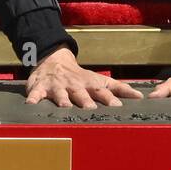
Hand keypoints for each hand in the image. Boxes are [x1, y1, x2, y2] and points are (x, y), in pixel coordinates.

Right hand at [25, 47, 142, 108]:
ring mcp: (57, 87)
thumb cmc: (80, 76)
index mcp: (89, 85)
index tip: (117, 106)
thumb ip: (119, 89)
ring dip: (62, 99)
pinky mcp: (40, 88)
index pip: (102, 91)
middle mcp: (74, 86)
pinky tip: (30, 104)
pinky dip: (33, 98)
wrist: (54, 61)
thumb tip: (140, 97)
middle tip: (90, 109)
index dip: (110, 98)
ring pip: (60, 94)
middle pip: (81, 93)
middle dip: (85, 100)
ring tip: (64, 106)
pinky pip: (36, 94)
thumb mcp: (99, 80)